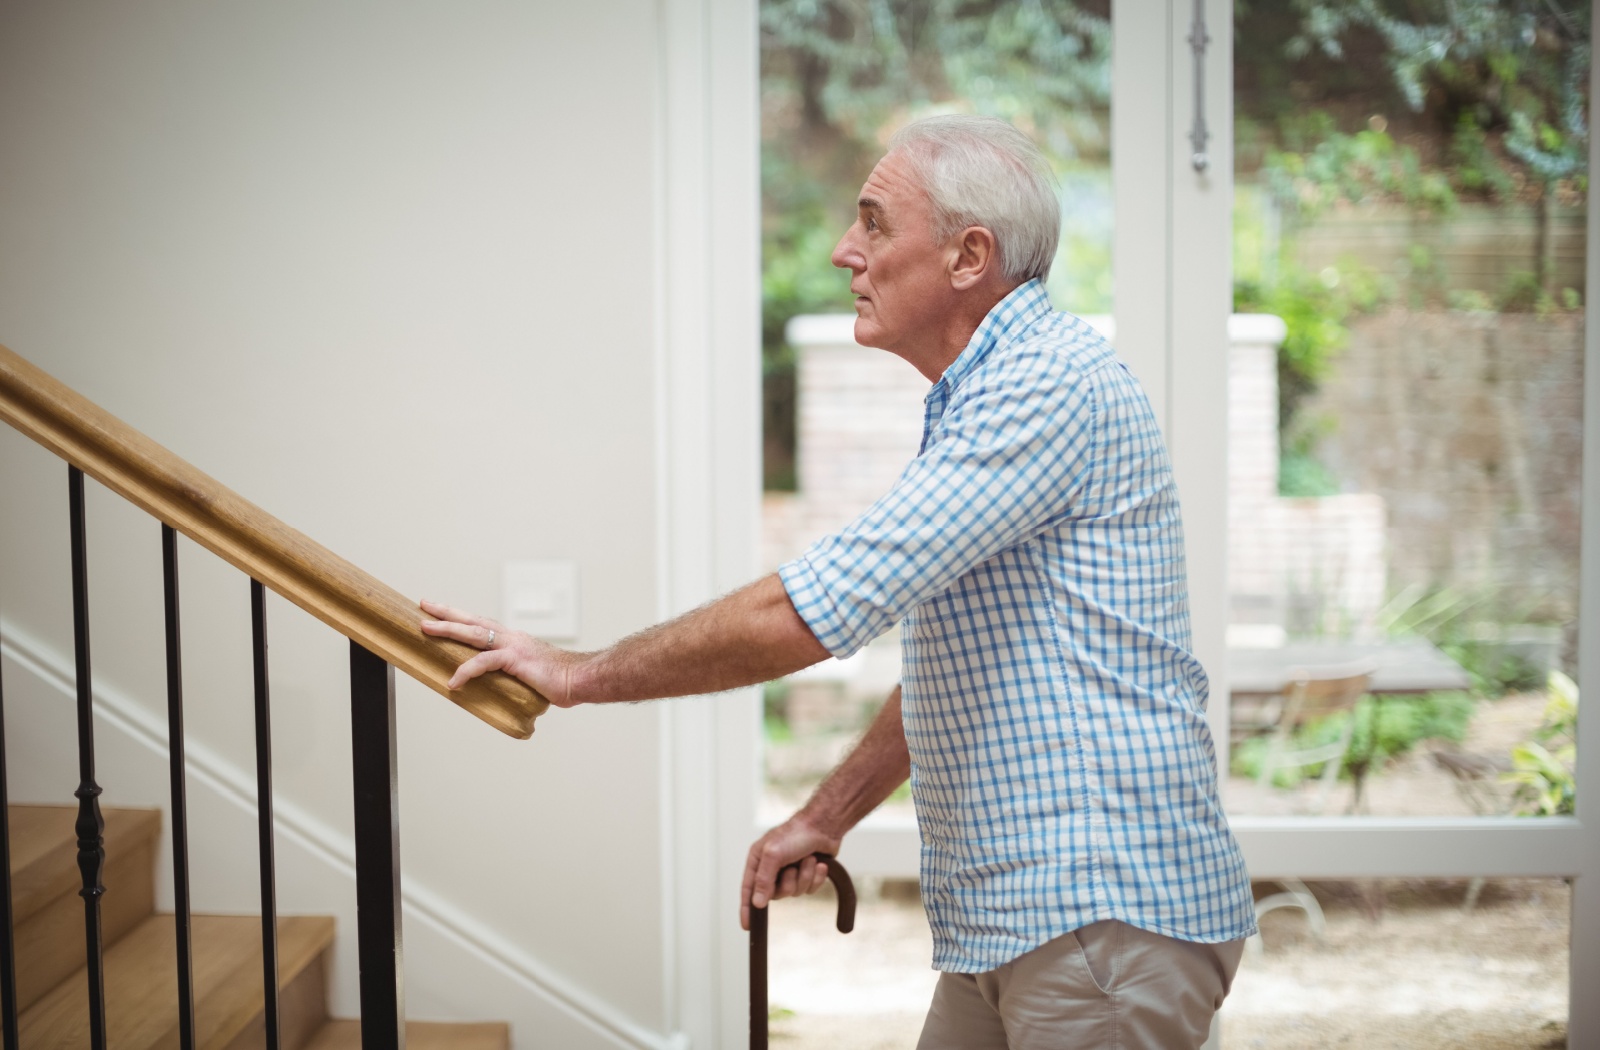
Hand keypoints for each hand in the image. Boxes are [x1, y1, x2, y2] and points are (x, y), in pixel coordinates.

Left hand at [419, 599, 582, 706]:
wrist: (581, 678)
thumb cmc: (562, 681)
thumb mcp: (531, 677)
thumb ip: (516, 679)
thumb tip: (506, 692)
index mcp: (515, 641)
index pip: (483, 625)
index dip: (463, 618)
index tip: (443, 613)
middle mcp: (512, 638)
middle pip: (473, 620)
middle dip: (447, 613)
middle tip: (425, 605)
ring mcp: (513, 646)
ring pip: (474, 633)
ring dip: (448, 629)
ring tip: (427, 629)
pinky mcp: (514, 658)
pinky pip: (483, 663)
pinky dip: (466, 671)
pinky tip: (453, 681)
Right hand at [740, 813, 841, 930]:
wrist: (824, 825)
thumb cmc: (795, 833)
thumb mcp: (773, 854)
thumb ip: (763, 879)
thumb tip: (756, 903)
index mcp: (758, 860)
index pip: (748, 889)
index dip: (747, 908)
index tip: (747, 926)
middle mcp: (772, 868)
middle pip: (776, 894)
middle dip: (789, 883)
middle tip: (793, 868)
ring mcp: (790, 872)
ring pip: (795, 892)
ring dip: (804, 877)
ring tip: (808, 859)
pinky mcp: (807, 874)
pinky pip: (810, 888)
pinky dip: (816, 877)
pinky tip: (819, 863)